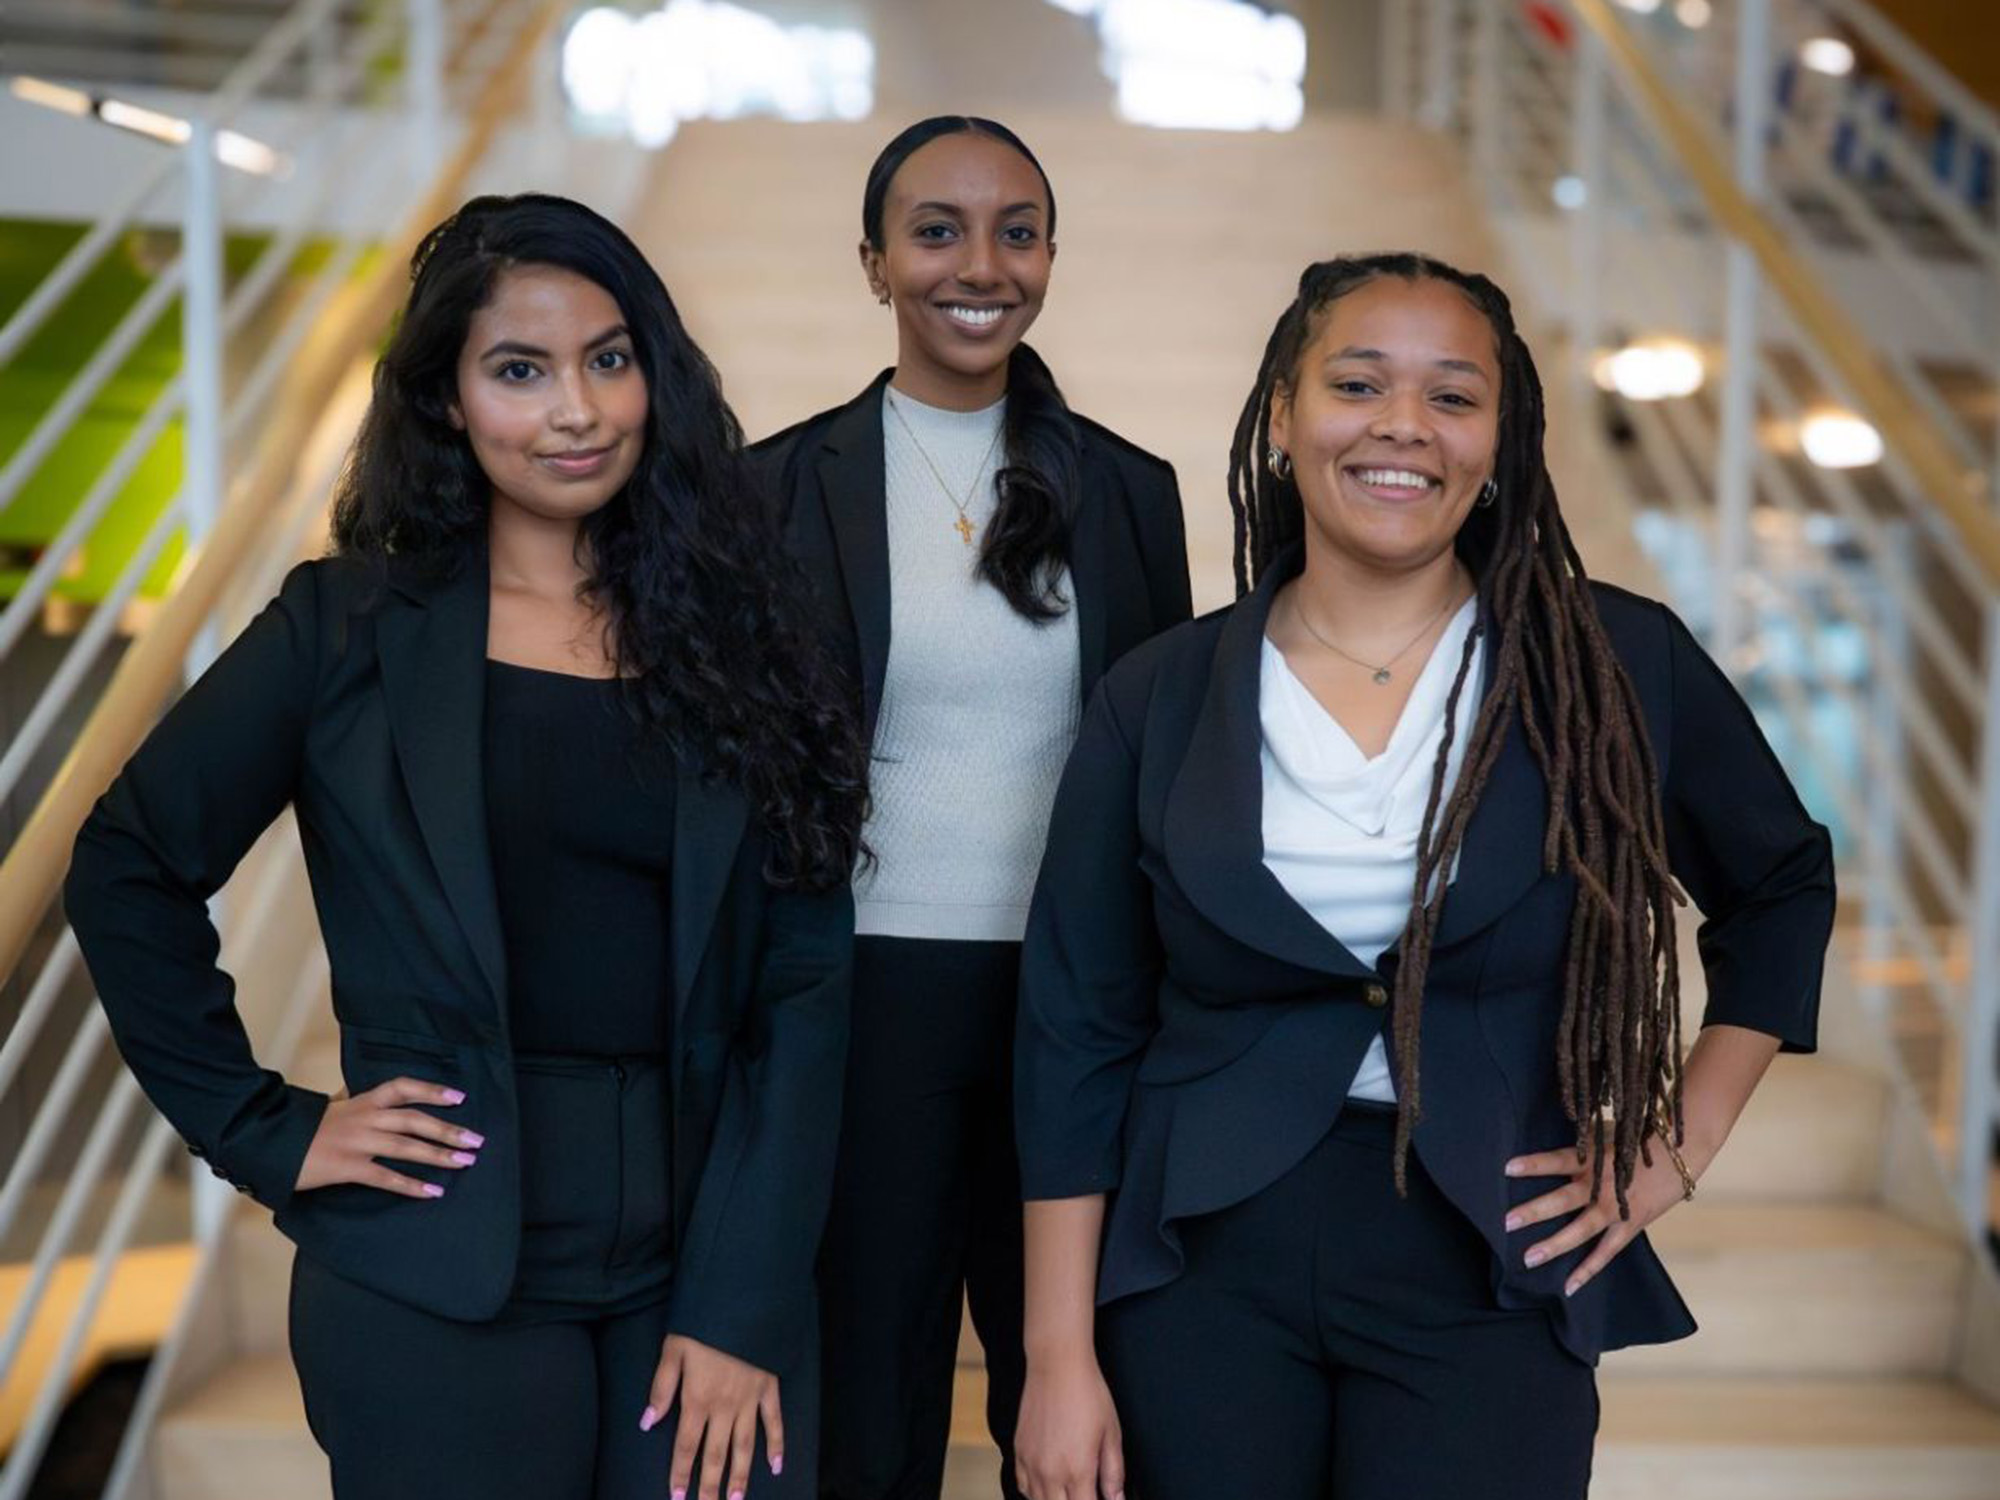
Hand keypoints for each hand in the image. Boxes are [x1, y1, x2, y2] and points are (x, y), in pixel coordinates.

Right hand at [294, 1077, 479, 1196]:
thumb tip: (357, 1094)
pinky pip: (386, 1177)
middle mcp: (365, 1118)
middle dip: (448, 1129)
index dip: (432, 1090)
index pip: (403, 1088)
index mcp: (362, 1101)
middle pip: (415, 1119)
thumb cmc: (302, 1127)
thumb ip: (350, 1102)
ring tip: (465, 1162)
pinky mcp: (348, 1168)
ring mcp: (358, 1142)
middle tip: (476, 1139)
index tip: (459, 1096)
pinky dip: (412, 1185)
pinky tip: (433, 1192)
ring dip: (439, 1155)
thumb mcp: (330, 1107)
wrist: (270, 1142)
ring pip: (407, 1147)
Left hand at [642, 1334, 781, 1499]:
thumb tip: (648, 1423)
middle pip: (715, 1455)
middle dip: (710, 1486)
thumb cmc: (703, 1323)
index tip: (677, 1496)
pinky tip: (776, 1466)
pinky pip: (774, 1422)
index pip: (686, 1447)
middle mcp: (723, 1406)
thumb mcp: (673, 1350)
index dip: (681, 1474)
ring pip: (744, 1446)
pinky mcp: (769, 1388)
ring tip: (736, 1499)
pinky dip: (777, 1445)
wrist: (743, 1301)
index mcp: (697, 1399)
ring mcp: (749, 1400)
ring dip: (740, 1475)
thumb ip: (661, 1388)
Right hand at [1015, 1352, 1124, 1499]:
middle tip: (1087, 1491)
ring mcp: (1031, 1463)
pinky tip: (1049, 1487)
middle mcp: (1050, 1472)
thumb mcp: (1112, 1434)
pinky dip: (1035, 1494)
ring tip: (1070, 1491)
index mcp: (1078, 1470)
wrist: (1057, 1365)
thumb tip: (1117, 1498)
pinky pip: (1022, 1487)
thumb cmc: (1088, 1394)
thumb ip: (1114, 1472)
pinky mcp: (1019, 1451)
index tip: (1101, 1498)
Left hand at [1504, 1131, 1699, 1296]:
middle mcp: (1601, 1184)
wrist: (1681, 1153)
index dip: (1533, 1164)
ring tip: (1528, 1258)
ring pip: (1581, 1230)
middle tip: (1506, 1222)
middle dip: (1534, 1211)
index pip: (1556, 1160)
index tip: (1506, 1168)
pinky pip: (1606, 1252)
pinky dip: (1588, 1269)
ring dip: (1554, 1245)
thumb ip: (1578, 1141)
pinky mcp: (1630, 1225)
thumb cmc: (1637, 1137)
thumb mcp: (1604, 1131)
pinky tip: (1569, 1286)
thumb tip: (1549, 1131)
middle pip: (1562, 1200)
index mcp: (1593, 1157)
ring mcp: (1615, 1208)